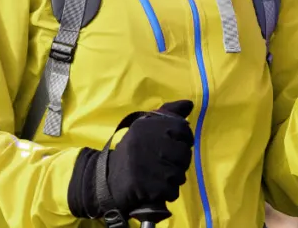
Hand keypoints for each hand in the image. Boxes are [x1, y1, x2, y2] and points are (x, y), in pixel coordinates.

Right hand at [68, 100, 194, 219]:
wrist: (108, 178)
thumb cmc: (133, 152)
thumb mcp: (146, 129)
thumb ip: (169, 115)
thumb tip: (189, 103)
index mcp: (145, 125)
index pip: (181, 128)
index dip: (184, 138)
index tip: (174, 144)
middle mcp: (146, 141)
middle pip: (184, 153)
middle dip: (178, 162)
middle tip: (162, 163)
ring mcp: (146, 164)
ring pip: (180, 174)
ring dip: (172, 179)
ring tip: (157, 176)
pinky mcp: (147, 186)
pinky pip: (172, 191)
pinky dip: (166, 192)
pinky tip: (154, 187)